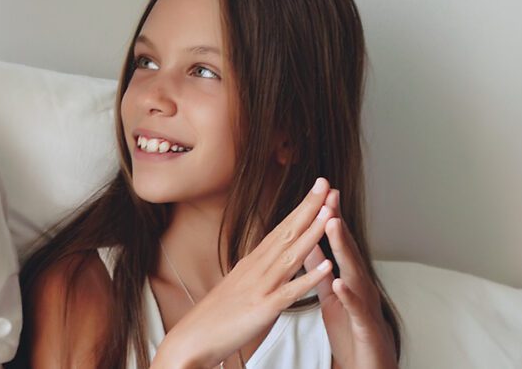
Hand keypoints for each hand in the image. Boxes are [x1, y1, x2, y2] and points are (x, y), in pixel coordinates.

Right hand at [153, 178, 336, 368]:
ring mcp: (260, 287)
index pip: (281, 229)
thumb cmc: (215, 317)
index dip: (300, 208)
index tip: (316, 189)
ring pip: (291, 255)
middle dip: (309, 208)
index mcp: (253, 263)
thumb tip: (266, 258)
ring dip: (312, 232)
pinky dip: (309, 277)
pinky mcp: (263, 309)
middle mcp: (257, 269)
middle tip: (326, 183)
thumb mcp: (238, 284)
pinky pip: (290, 291)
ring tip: (330, 212)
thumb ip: (255, 271)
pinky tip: (326, 266)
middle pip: (287, 232)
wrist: (191, 338)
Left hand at [304, 180, 397, 368]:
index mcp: (349, 277)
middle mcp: (360, 286)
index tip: (322, 191)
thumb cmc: (352, 330)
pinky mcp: (365, 326)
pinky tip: (339, 282)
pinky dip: (349, 295)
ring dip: (343, 249)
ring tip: (332, 225)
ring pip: (355, 272)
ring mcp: (365, 304)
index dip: (330, 217)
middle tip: (329, 197)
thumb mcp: (331, 294)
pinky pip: (356, 309)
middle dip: (338, 223)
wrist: (369, 365)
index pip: (338, 243)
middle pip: (348, 249)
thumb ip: (321, 268)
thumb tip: (309, 241)